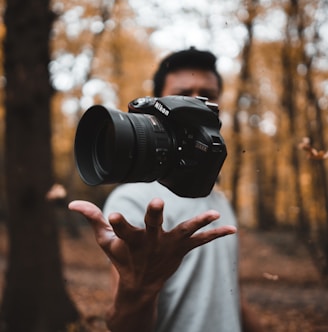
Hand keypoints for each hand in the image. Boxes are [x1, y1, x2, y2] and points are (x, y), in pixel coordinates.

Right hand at [68, 198, 236, 293]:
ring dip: (198, 223)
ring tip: (213, 214)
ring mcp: (168, 248)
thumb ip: (92, 219)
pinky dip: (216, 235)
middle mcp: (150, 245)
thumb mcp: (105, 241)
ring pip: (184, 233)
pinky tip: (233, 229)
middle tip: (157, 204)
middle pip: (152, 228)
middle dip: (154, 217)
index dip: (117, 223)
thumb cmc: (121, 259)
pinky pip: (201, 242)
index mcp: (129, 242)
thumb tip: (71, 203)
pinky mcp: (182, 250)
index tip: (113, 215)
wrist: (140, 285)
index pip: (120, 231)